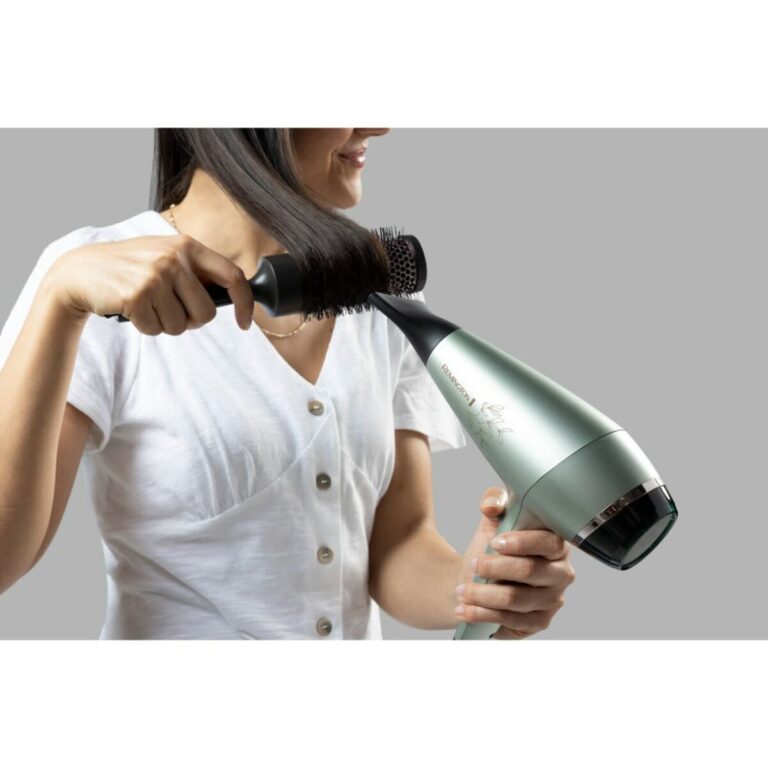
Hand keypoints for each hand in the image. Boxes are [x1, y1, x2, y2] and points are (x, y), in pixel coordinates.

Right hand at [41, 233, 254, 333]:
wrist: (82, 271)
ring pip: (181, 326)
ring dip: (165, 325)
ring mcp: (155, 276)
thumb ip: (196, 272)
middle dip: (190, 321)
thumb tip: (234, 296)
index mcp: (187, 246)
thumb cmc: (132, 269)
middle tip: (169, 310)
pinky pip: (156, 329)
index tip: (245, 323)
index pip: (232, 276)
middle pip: (206, 313)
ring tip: (147, 306)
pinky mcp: (136, 296)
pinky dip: (146, 327)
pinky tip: (132, 310)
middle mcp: (174, 258)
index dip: (245, 303)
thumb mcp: (166, 256)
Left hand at [455, 486, 575, 638]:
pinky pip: (512, 622)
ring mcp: (552, 600)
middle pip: (531, 571)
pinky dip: (484, 615)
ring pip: (517, 599)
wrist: (479, 577)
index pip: (548, 542)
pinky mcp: (539, 622)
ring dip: (484, 595)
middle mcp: (561, 573)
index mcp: (555, 543)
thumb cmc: (492, 546)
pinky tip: (465, 609)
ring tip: (462, 591)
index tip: (495, 542)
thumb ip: (494, 500)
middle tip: (473, 564)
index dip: (522, 543)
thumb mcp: (493, 519)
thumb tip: (491, 506)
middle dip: (496, 568)